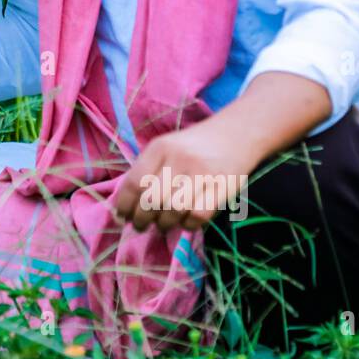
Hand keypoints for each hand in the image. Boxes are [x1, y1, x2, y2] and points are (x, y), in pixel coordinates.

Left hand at [113, 119, 261, 233]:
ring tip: (162, 224)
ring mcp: (202, 173)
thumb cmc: (193, 146)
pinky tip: (185, 221)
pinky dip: (188, 224)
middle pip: (152, 200)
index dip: (124, 205)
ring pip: (174, 210)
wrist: (236, 133)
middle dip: (141, 219)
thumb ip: (146, 171)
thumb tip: (124, 205)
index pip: (134, 182)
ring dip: (164, 224)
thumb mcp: (165, 148)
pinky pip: (198, 215)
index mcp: (160, 147)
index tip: (122, 217)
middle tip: (141, 226)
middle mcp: (179, 158)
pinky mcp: (223, 187)